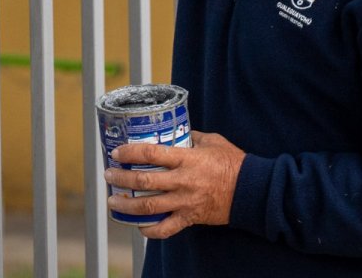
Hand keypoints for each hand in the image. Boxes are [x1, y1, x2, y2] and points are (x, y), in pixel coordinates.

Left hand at [105, 130, 245, 238]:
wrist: (252, 190)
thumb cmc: (233, 162)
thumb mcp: (212, 141)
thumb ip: (192, 137)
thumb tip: (177, 130)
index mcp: (187, 159)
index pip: (151, 154)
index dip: (130, 153)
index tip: (117, 153)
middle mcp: (183, 181)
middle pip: (144, 181)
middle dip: (122, 179)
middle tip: (109, 175)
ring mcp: (185, 201)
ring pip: (149, 207)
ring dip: (127, 205)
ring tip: (113, 201)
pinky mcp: (190, 218)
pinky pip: (166, 228)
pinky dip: (150, 230)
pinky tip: (139, 226)